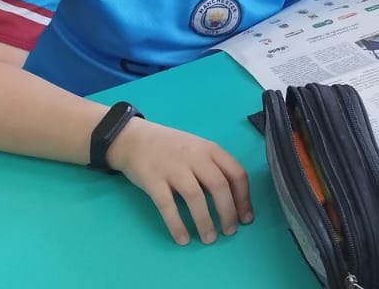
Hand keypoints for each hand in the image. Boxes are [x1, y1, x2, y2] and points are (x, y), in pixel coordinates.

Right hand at [108, 119, 252, 244]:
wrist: (133, 138)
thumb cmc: (170, 148)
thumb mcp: (197, 148)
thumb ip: (214, 167)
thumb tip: (232, 201)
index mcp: (210, 149)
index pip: (236, 173)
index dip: (244, 198)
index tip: (245, 218)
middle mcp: (194, 156)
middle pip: (219, 186)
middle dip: (228, 213)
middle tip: (229, 232)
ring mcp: (173, 167)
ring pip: (195, 197)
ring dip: (205, 222)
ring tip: (209, 239)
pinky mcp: (153, 180)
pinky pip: (167, 206)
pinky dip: (177, 225)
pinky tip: (183, 238)